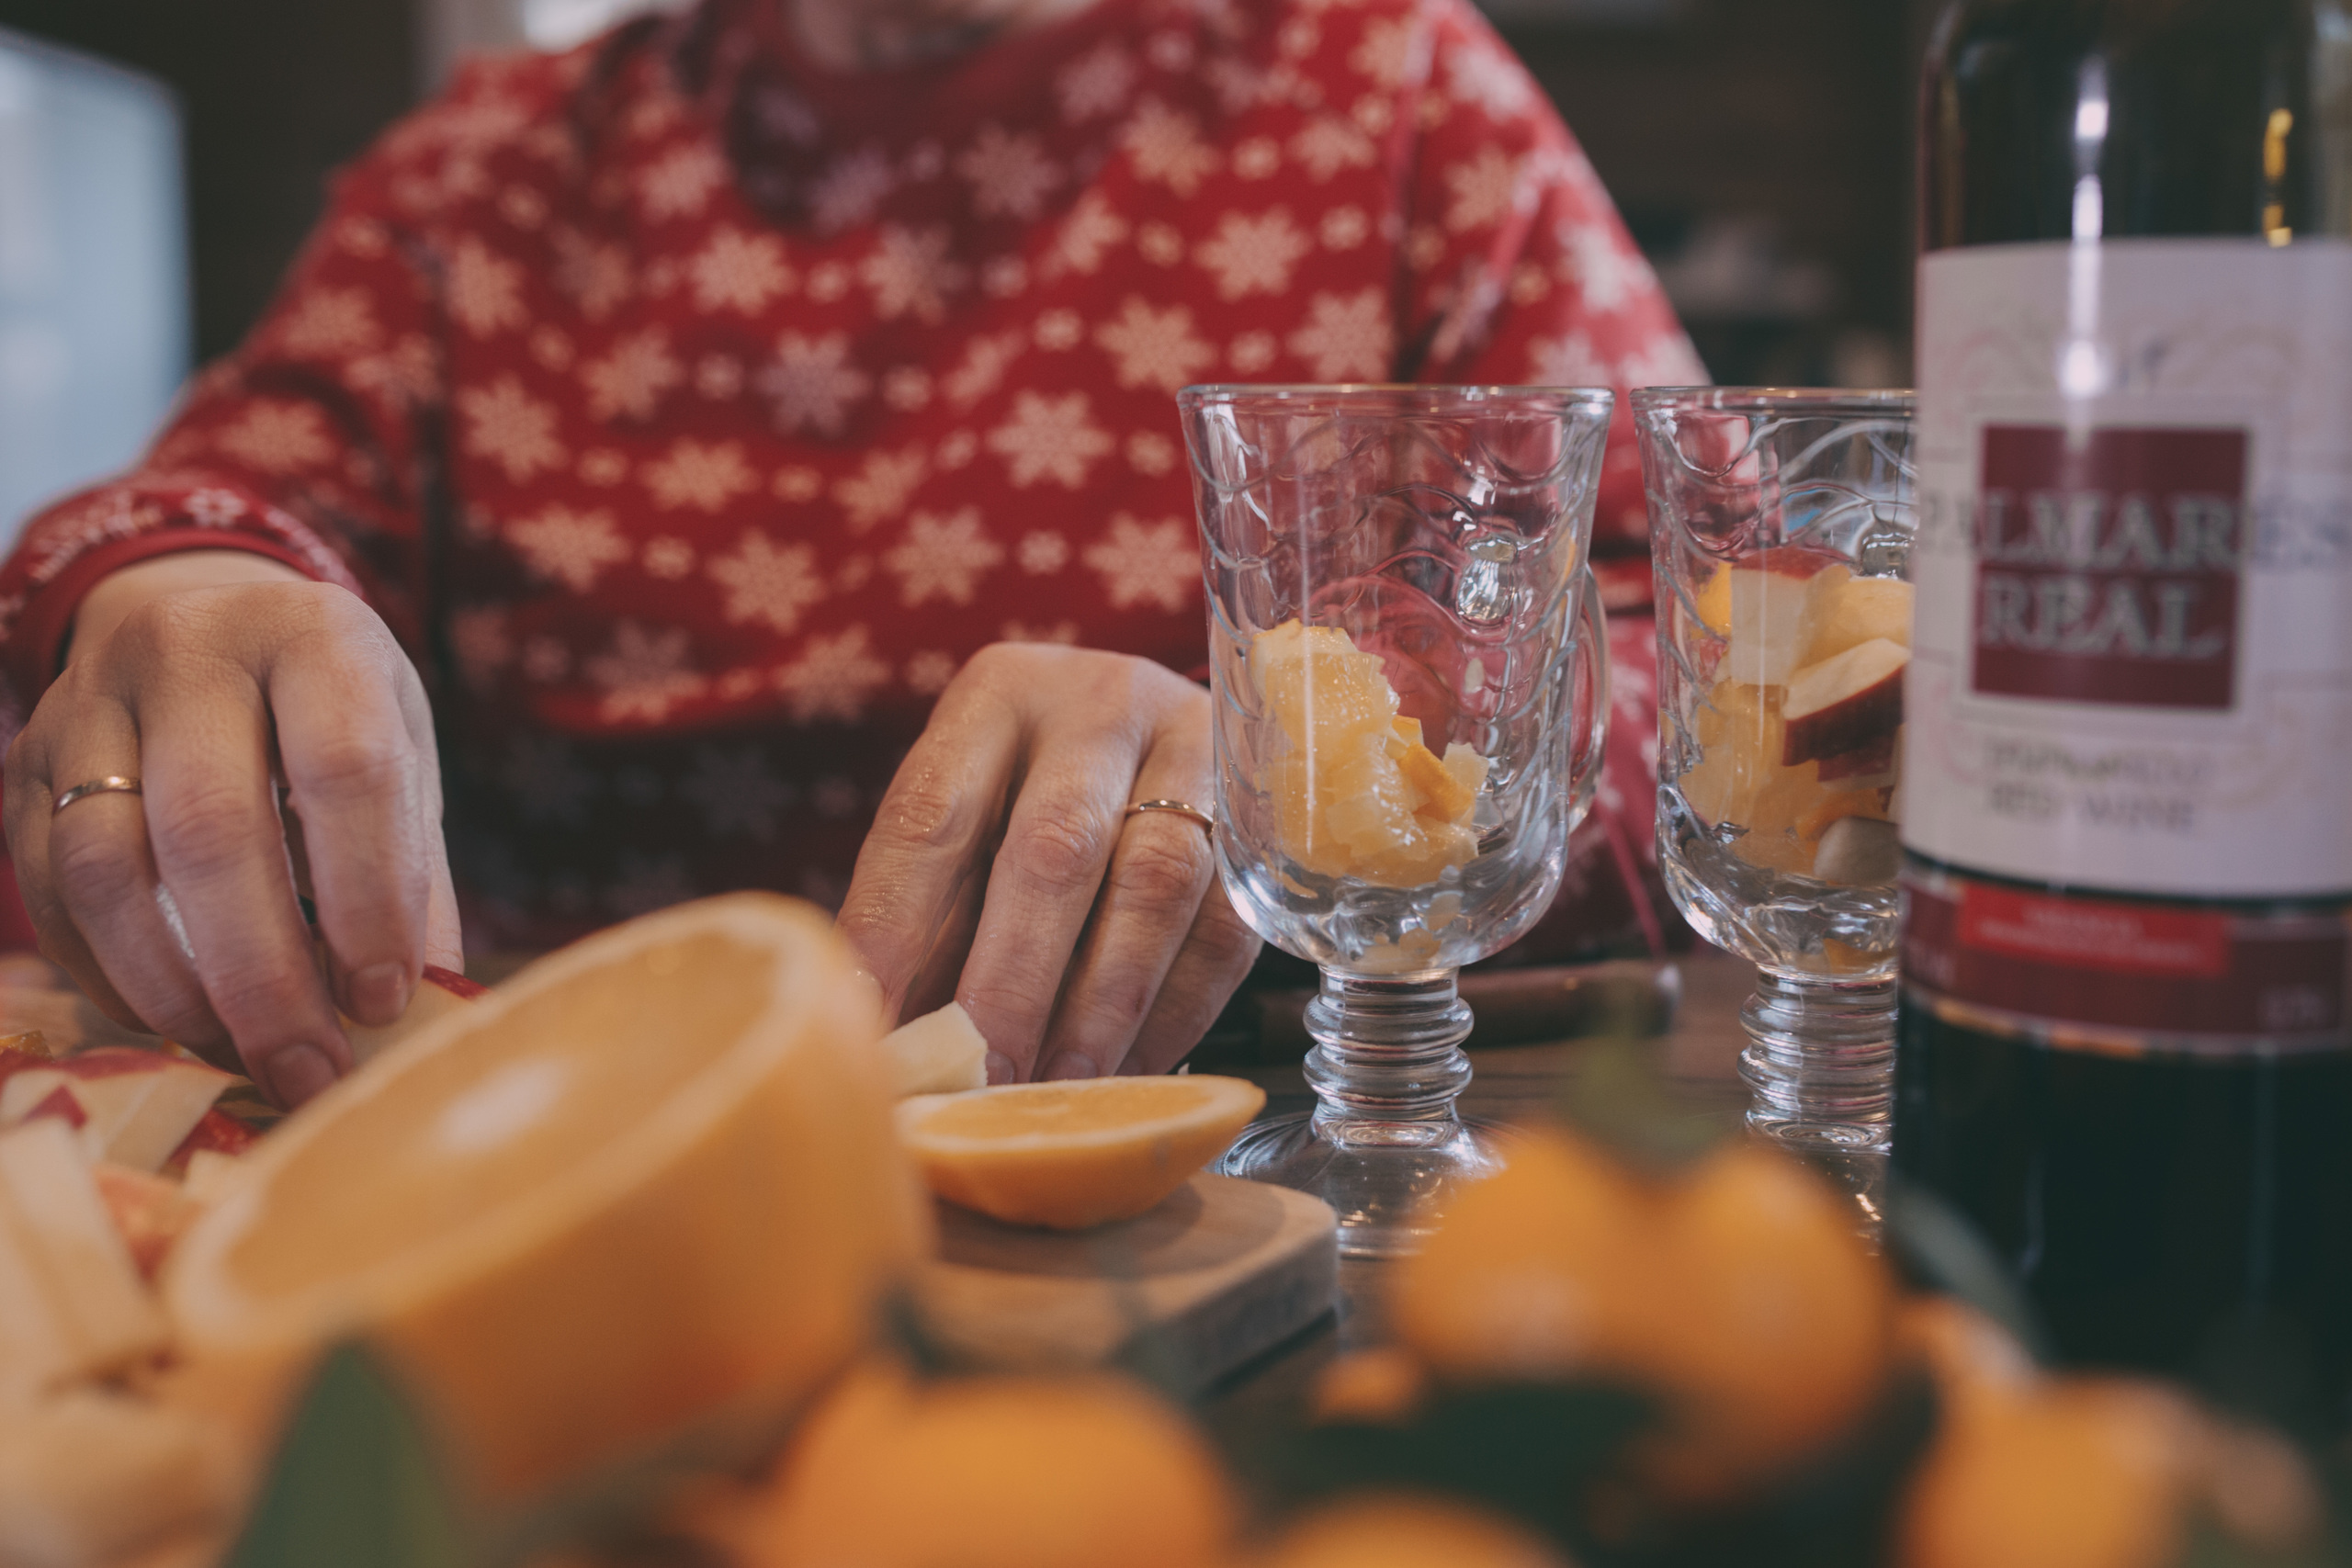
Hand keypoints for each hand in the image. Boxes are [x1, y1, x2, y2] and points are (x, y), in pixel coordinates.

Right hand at [4, 561, 460, 1106]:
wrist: (206, 622)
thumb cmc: (326, 709)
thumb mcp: (399, 754)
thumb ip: (414, 875)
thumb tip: (431, 1016)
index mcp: (313, 634)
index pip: (344, 767)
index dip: (367, 897)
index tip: (384, 998)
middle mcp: (189, 648)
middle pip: (211, 827)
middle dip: (263, 974)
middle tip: (309, 1067)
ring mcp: (87, 702)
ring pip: (105, 866)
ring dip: (174, 986)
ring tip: (241, 1050)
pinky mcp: (22, 764)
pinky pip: (50, 890)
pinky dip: (111, 975)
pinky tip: (175, 1017)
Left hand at [837, 643, 1259, 1082]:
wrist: (1160, 741)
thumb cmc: (1032, 801)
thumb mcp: (967, 827)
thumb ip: (928, 922)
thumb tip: (891, 1051)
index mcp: (997, 697)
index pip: (933, 814)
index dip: (895, 926)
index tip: (872, 1024)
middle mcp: (1099, 706)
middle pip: (1056, 844)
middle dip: (1015, 978)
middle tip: (986, 1076)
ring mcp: (1194, 752)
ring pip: (1157, 883)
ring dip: (1106, 1005)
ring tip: (1063, 1086)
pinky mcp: (1263, 818)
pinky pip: (1226, 925)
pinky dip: (1176, 1011)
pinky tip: (1133, 1070)